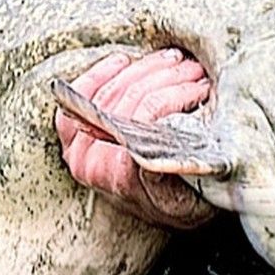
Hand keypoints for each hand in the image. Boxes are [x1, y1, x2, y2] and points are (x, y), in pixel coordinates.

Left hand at [55, 48, 214, 229]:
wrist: (159, 212)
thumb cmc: (181, 201)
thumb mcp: (190, 198)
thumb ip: (178, 174)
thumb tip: (165, 147)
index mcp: (119, 176)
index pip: (147, 115)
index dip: (177, 93)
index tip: (202, 85)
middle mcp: (90, 162)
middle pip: (130, 97)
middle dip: (168, 76)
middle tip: (195, 69)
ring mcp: (77, 146)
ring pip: (111, 88)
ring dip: (147, 68)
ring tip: (177, 62)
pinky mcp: (71, 133)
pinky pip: (82, 92)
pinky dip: (103, 72)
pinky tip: (125, 61)